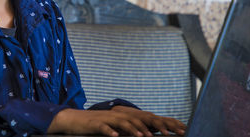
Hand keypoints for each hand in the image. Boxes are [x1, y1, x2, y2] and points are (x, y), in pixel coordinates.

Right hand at [47, 107, 185, 136]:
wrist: (73, 120)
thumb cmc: (96, 126)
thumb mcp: (115, 128)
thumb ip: (129, 130)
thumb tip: (145, 133)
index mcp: (124, 116)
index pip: (146, 118)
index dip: (161, 123)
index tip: (175, 130)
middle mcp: (117, 115)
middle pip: (138, 119)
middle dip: (153, 126)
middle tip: (167, 134)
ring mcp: (106, 118)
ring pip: (123, 122)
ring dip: (134, 130)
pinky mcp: (95, 124)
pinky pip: (104, 128)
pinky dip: (110, 132)